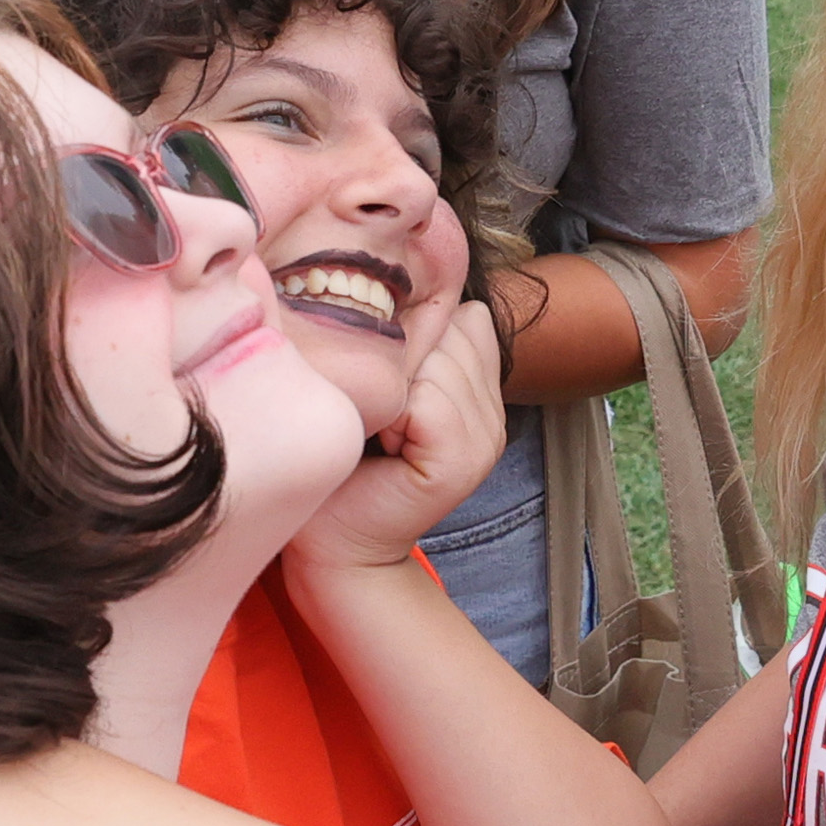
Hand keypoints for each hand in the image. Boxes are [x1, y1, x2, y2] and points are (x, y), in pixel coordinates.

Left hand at [288, 298, 509, 569]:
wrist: (331, 549)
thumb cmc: (338, 464)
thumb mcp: (377, 388)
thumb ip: (405, 343)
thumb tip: (401, 276)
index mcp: (478, 388)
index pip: (465, 315)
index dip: (414, 336)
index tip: (383, 385)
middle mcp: (494, 410)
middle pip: (453, 330)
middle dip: (402, 358)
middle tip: (375, 413)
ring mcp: (486, 436)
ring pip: (439, 361)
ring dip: (394, 387)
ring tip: (377, 429)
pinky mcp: (464, 460)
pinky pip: (429, 399)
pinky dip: (393, 414)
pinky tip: (380, 444)